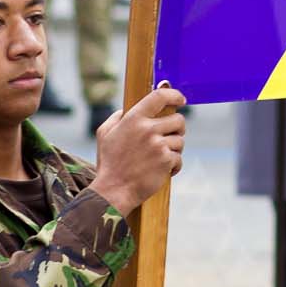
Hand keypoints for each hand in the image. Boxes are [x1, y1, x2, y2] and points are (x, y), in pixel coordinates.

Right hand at [88, 86, 186, 216]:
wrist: (113, 191)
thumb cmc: (109, 163)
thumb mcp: (105, 134)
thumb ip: (118, 117)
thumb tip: (130, 109)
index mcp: (133, 119)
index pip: (159, 96)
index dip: (174, 95)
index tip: (180, 100)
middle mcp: (147, 129)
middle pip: (178, 120)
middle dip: (176, 129)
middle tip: (167, 138)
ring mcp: (158, 145)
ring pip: (180, 140)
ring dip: (173, 150)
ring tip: (158, 159)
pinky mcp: (166, 160)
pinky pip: (179, 158)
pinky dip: (173, 166)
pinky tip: (160, 171)